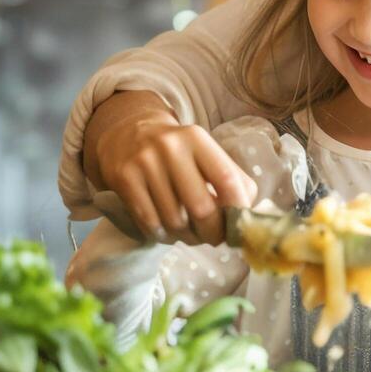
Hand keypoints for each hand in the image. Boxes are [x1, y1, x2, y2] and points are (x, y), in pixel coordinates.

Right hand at [84, 92, 255, 244]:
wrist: (126, 133)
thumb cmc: (177, 153)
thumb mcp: (205, 154)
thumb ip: (231, 180)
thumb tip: (246, 218)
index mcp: (197, 138)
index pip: (228, 179)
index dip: (237, 210)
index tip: (237, 226)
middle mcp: (171, 147)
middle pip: (201, 208)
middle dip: (211, 233)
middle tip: (213, 238)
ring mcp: (144, 162)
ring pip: (174, 220)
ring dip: (185, 236)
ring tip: (188, 232)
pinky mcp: (124, 178)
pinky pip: (150, 223)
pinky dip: (162, 235)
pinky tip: (166, 231)